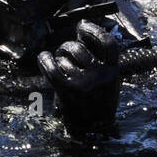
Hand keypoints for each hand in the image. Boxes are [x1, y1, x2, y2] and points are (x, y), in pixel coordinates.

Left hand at [37, 20, 121, 136]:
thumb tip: (79, 32)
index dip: (94, 31)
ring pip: (65, 59)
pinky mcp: (68, 91)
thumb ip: (98, 59)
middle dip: (68, 47)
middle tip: (64, 52)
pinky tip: (43, 57)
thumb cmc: (97, 101)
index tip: (82, 26)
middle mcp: (100, 75)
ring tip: (59, 62)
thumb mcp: (107, 80)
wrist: (94, 130)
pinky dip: (45, 60)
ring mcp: (84, 83)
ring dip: (59, 57)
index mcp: (113, 71)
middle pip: (79, 48)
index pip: (108, 44)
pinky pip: (53, 69)